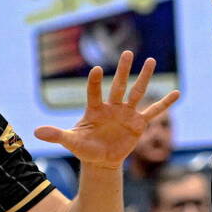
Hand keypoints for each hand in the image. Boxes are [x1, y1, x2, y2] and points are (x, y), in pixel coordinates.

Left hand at [33, 50, 179, 168]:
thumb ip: (56, 135)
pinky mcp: (138, 124)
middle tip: (128, 52)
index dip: (95, 82)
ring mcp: (127, 113)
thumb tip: (35, 133)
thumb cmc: (84, 147)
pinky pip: (154, 112)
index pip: (94, 91)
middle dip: (123, 70)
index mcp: (95, 109)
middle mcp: (112, 107)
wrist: (100, 159)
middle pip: (119, 85)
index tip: (98, 69)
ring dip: (144, 77)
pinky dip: (165, 104)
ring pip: (137, 92)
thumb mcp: (70, 142)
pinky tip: (177, 93)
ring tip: (151, 60)